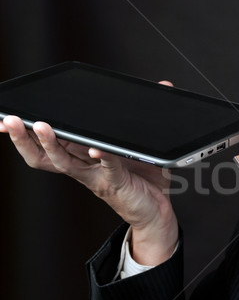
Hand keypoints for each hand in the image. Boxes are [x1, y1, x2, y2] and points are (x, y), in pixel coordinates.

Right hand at [0, 81, 177, 264]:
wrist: (157, 213)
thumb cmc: (145, 181)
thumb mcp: (141, 144)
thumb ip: (147, 116)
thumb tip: (163, 85)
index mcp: (84, 157)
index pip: (50, 142)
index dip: (28, 132)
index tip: (10, 118)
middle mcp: (85, 167)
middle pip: (45, 153)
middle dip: (26, 136)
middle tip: (12, 120)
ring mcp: (97, 177)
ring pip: (64, 162)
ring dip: (51, 143)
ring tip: (42, 127)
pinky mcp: (116, 183)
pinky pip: (106, 167)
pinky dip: (101, 156)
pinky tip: (95, 148)